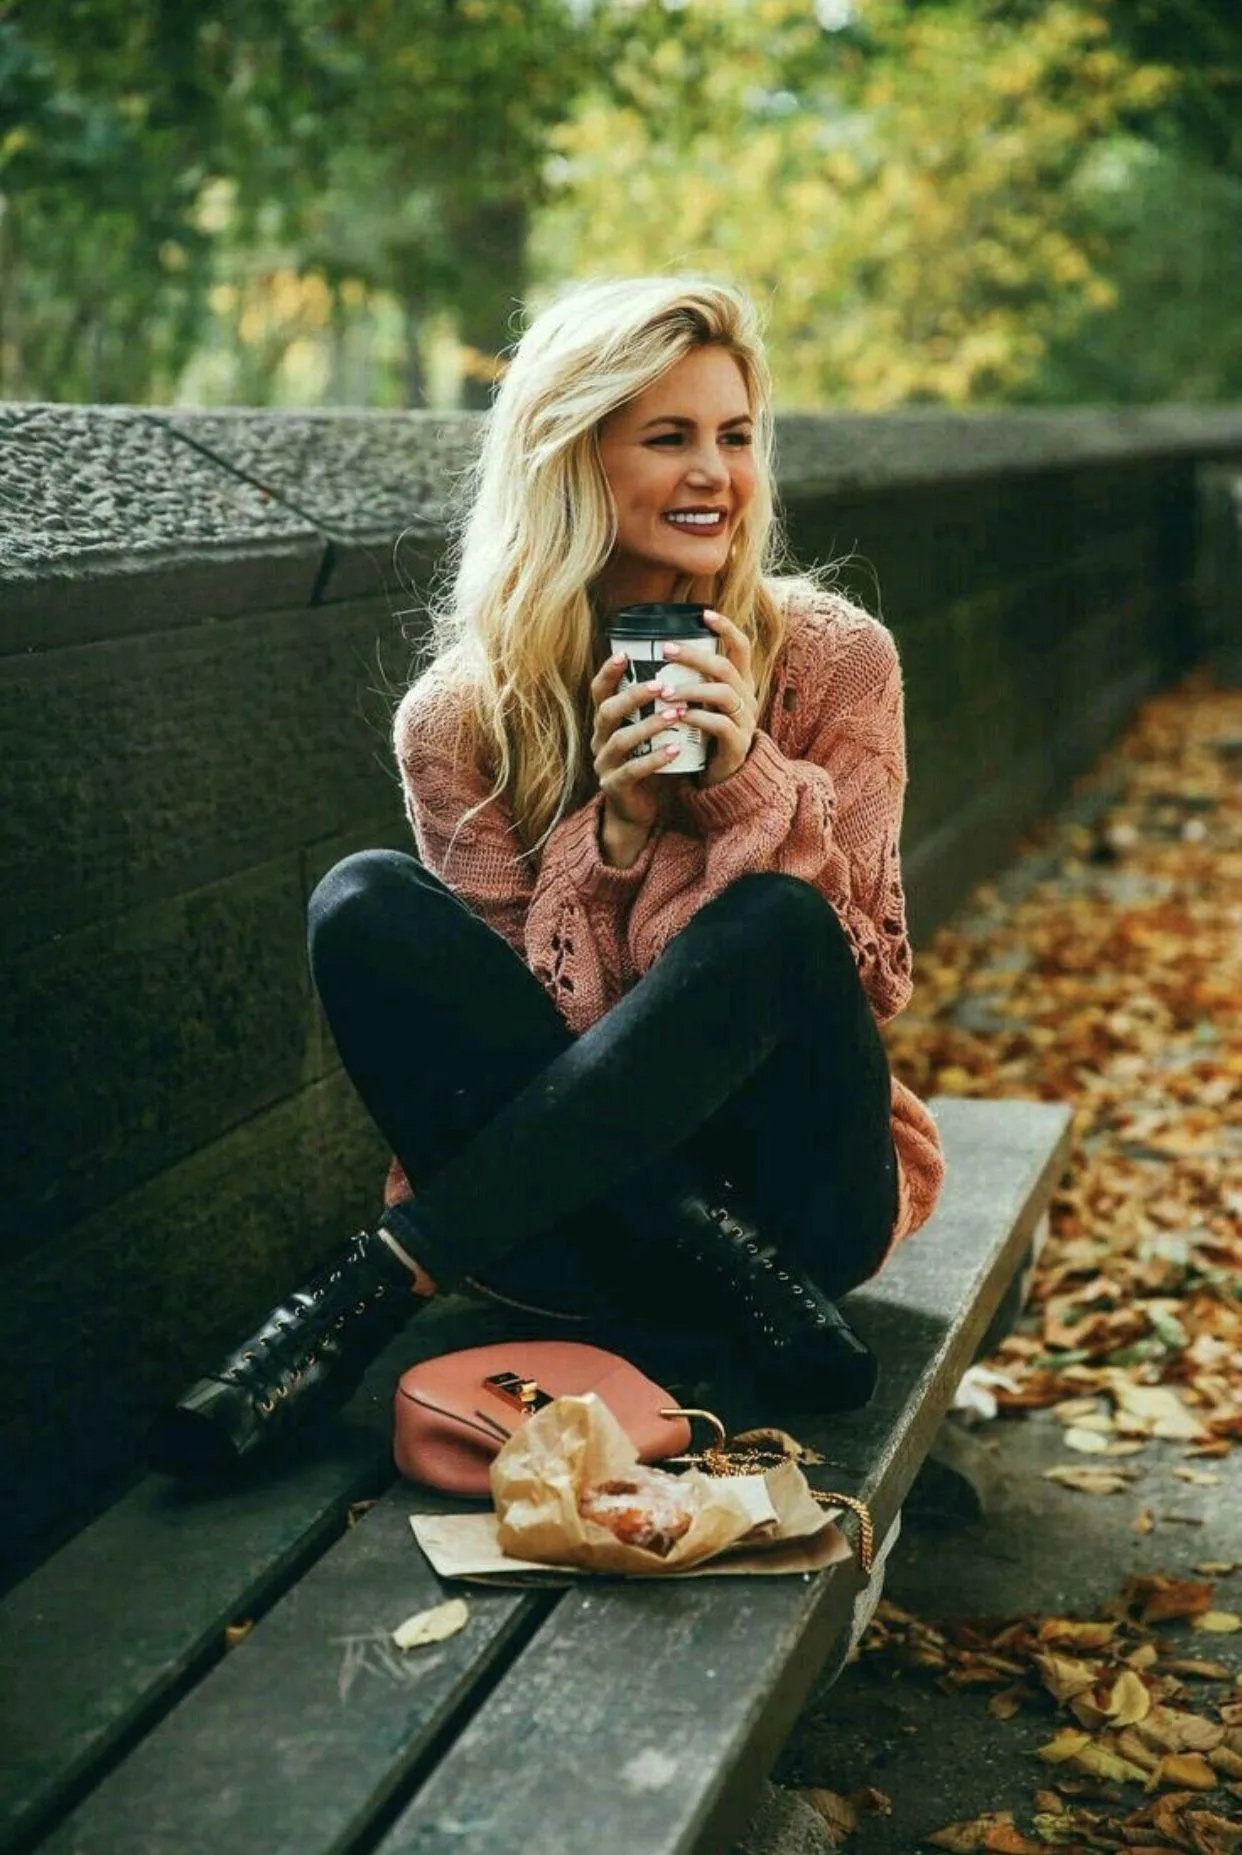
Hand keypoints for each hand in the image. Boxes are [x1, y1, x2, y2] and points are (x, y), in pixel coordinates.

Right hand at [589, 652, 685, 857]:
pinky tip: (676, 750)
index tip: (625, 652)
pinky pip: (632, 770)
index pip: (600, 691)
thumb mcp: (653, 733)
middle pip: (607, 711)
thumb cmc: (650, 764)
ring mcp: (604, 764)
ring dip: (649, 725)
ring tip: (675, 715)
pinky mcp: (614, 787)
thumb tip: (690, 671)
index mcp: (607, 723)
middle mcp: (600, 740)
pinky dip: (654, 758)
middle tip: (661, 684)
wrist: (640, 811)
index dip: (608, 672)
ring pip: (621, 739)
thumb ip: (660, 708)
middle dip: (633, 695)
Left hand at [658, 609, 757, 788]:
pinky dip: (698, 718)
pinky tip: (678, 716)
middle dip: (694, 656)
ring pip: (723, 693)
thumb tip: (660, 651)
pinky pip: (720, 725)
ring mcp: (745, 722)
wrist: (722, 779)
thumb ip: (692, 680)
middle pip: (725, 667)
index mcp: (740, 684)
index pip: (741, 647)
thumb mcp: (702, 703)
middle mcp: (747, 698)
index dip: (726, 628)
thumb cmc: (705, 735)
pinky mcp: (737, 745)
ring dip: (691, 689)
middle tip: (666, 650)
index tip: (704, 613)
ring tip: (664, 691)